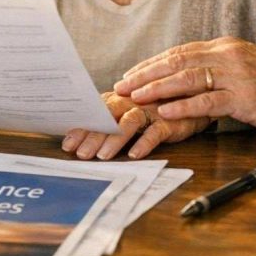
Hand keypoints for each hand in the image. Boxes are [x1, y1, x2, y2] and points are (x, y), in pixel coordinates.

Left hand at [62, 92, 210, 159]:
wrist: (189, 102)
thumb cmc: (153, 110)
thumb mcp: (127, 116)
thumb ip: (107, 124)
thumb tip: (79, 139)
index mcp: (119, 100)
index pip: (95, 114)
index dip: (81, 128)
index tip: (67, 145)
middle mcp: (132, 103)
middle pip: (109, 117)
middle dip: (93, 136)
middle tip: (81, 154)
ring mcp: (150, 111)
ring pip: (130, 123)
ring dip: (115, 139)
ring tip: (103, 156)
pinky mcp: (168, 121)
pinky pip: (155, 132)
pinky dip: (145, 142)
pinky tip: (135, 155)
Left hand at [113, 37, 255, 132]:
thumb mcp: (249, 68)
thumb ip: (222, 70)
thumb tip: (196, 79)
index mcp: (227, 48)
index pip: (181, 51)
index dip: (153, 63)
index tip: (131, 74)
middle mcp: (228, 56)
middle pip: (177, 60)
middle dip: (146, 73)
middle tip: (121, 86)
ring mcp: (236, 75)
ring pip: (187, 78)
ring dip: (157, 88)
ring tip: (135, 97)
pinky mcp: (245, 97)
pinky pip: (208, 100)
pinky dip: (184, 106)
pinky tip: (165, 112)